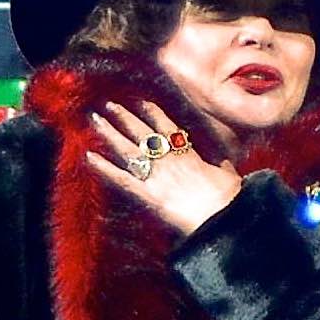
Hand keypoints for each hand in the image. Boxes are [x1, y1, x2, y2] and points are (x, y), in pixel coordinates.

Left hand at [77, 101, 242, 235]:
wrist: (223, 216)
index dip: (153, 114)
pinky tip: (89, 156)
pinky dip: (104, 168)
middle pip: (142, 133)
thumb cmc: (230, 198)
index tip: (141, 102)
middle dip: (125, 117)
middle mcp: (168, 160)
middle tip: (109, 105)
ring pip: (127, 149)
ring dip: (110, 133)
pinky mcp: (146, 194)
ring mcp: (155, 175)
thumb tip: (225, 159)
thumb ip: (221, 164)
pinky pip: (120, 178)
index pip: (167, 128)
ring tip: (95, 120)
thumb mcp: (228, 175)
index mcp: (188, 154)